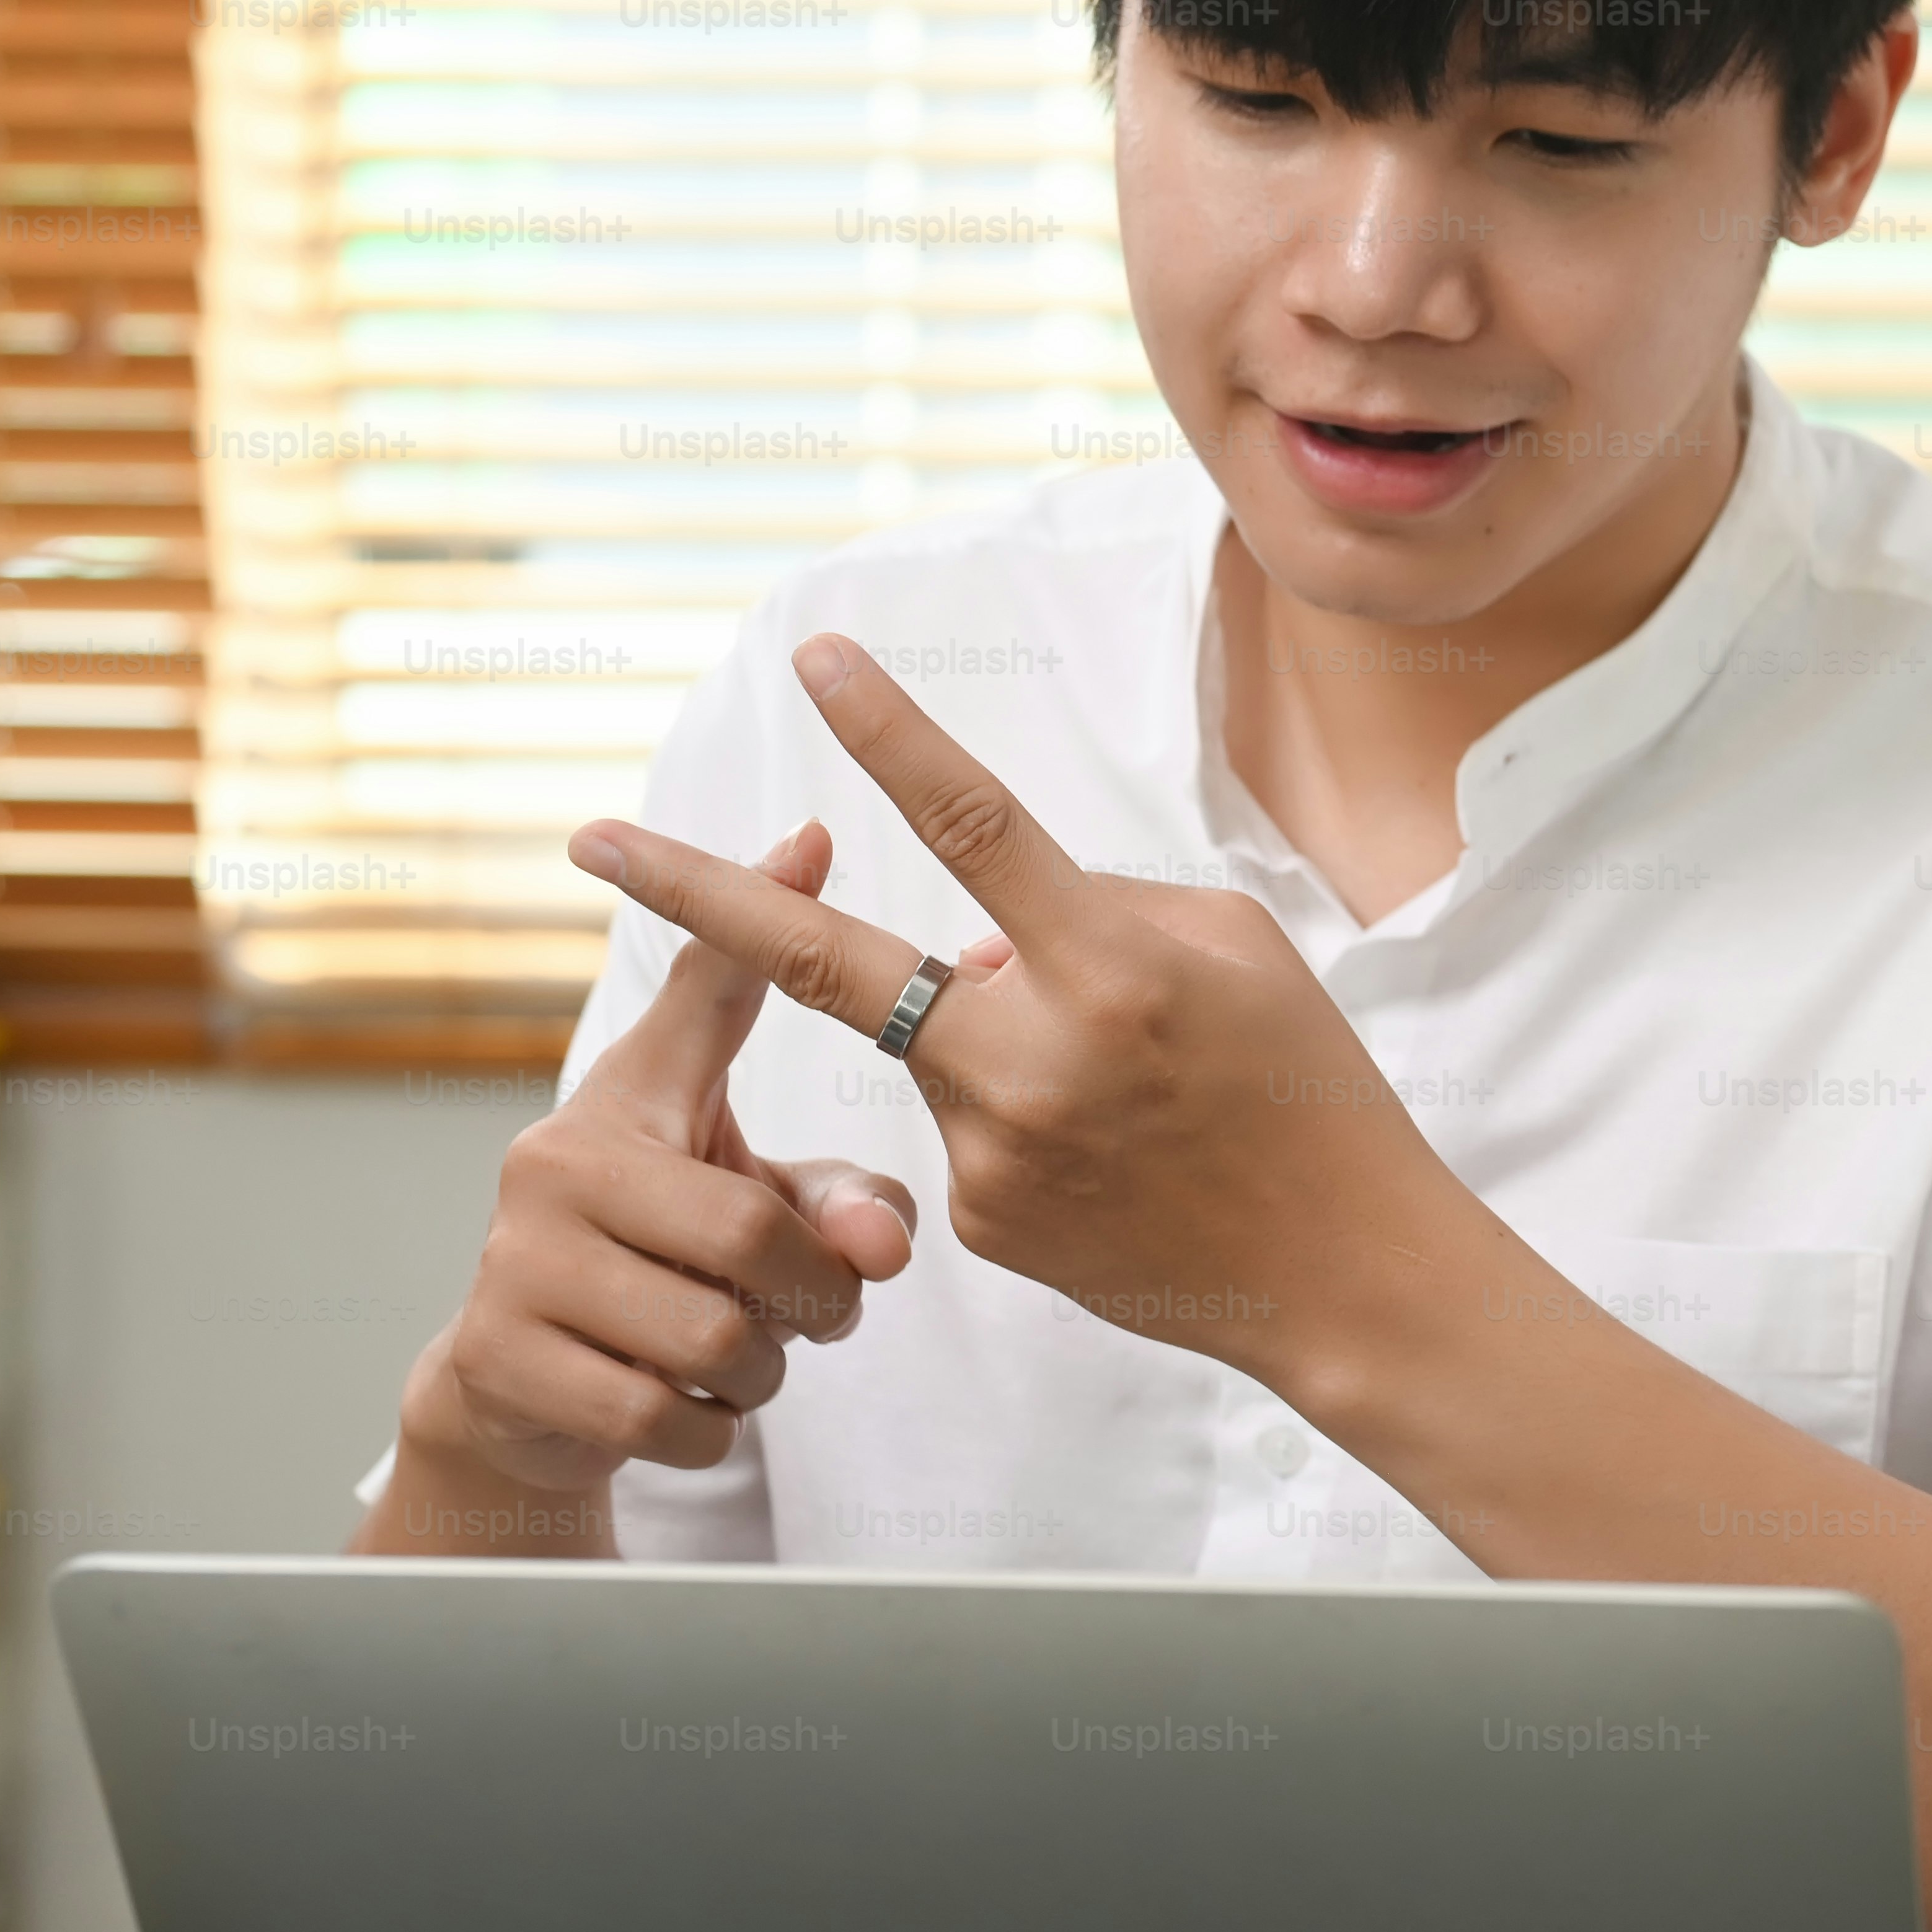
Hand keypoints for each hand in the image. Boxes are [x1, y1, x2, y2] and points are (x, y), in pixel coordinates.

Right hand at [411, 821, 923, 1495]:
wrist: (522, 1386)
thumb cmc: (665, 1264)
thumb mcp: (746, 1204)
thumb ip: (838, 1202)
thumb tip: (885, 1243)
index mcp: (626, 1100)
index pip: (703, 999)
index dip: (759, 918)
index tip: (820, 832)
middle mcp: (553, 1163)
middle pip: (751, 1236)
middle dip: (815, 1296)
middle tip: (821, 1308)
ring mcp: (515, 1263)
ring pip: (714, 1337)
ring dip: (763, 1367)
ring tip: (746, 1351)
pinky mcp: (502, 1361)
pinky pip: (663, 1414)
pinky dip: (710, 1425)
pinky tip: (693, 1400)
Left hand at [563, 635, 1438, 1400]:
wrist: (1342, 1272)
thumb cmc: (1305, 1085)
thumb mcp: (1232, 951)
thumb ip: (1092, 915)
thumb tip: (968, 947)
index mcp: (1110, 968)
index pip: (972, 821)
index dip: (890, 732)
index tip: (816, 659)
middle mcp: (1032, 1058)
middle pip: (824, 964)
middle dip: (693, 898)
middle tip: (589, 842)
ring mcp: (992, 1151)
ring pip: (938, 1044)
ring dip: (996, 1035)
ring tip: (1134, 1092)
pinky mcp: (981, 1221)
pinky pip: (970, 1126)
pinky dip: (1027, 1114)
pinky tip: (1121, 1158)